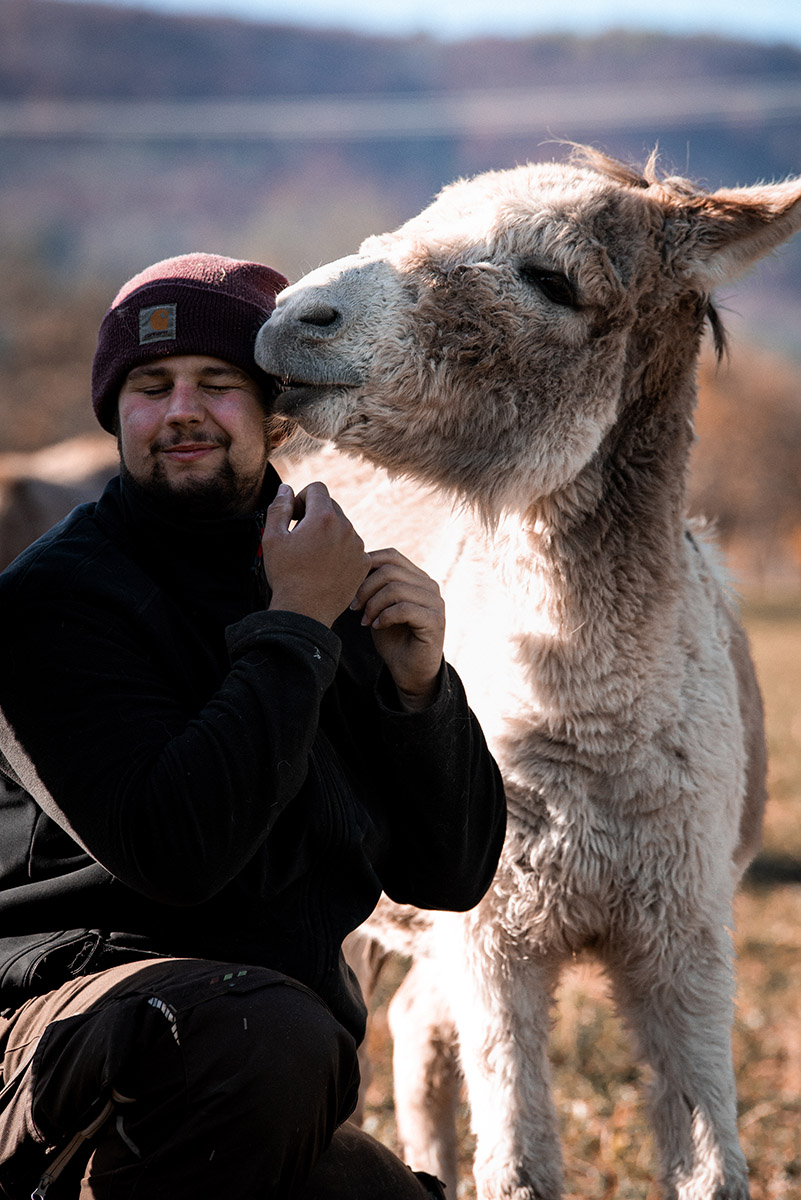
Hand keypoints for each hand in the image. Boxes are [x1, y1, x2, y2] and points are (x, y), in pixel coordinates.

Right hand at [263, 482, 370, 627]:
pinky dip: (339, 551)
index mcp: (324, 517)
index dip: (302, 498)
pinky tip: (325, 567)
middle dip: (314, 515)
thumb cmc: (286, 575)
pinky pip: (351, 547)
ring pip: (342, 527)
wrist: (305, 611)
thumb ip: (279, 507)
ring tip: (312, 556)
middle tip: (300, 537)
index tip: (295, 516)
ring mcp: (358, 546)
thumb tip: (286, 490)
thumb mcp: (272, 538)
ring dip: (328, 533)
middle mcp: (346, 528)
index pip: (317, 489)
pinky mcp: (363, 563)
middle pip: (331, 506)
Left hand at [351, 548, 444, 710]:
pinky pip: (403, 609)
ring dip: (373, 605)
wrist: (409, 670)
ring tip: (365, 621)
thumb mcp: (378, 606)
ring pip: (395, 588)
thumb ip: (373, 585)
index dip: (367, 566)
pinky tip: (377, 627)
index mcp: (417, 577)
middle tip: (354, 608)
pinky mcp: (436, 620)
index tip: (350, 588)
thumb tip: (353, 563)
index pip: (391, 555)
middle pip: (390, 570)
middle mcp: (429, 585)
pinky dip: (384, 617)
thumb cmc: (393, 637)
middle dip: (365, 588)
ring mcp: (435, 602)